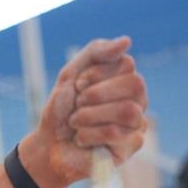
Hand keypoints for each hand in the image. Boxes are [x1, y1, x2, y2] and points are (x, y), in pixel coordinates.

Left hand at [19, 36, 148, 187]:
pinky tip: (81, 139)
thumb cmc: (63, 108)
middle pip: (135, 84)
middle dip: (95, 94)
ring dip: (90, 115)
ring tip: (76, 122)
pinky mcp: (131, 147)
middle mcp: (138, 99)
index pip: (126, 64)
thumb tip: (127, 40)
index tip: (77, 86)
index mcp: (126, 79)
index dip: (95, 74)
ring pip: (128, 110)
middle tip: (77, 105)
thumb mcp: (72, 73)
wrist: (49, 142)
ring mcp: (137, 123)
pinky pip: (116, 134)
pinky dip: (88, 134)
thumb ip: (97, 52)